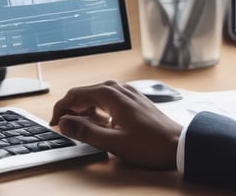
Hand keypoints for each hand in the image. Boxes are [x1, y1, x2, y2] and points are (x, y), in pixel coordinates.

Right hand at [49, 80, 181, 169]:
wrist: (180, 145)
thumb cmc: (150, 145)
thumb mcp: (113, 142)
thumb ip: (85, 132)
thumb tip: (64, 123)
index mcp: (110, 94)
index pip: (74, 95)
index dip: (60, 110)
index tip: (55, 124)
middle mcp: (117, 88)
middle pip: (84, 94)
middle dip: (71, 110)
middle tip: (65, 128)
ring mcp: (126, 93)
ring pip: (95, 98)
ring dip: (84, 112)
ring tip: (83, 130)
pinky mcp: (133, 101)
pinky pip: (107, 101)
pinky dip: (98, 112)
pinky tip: (101, 126)